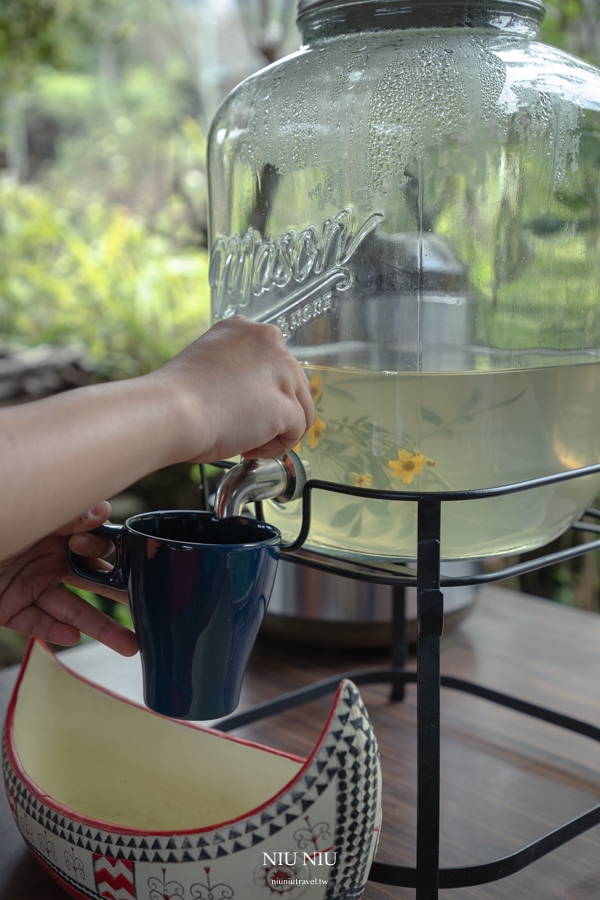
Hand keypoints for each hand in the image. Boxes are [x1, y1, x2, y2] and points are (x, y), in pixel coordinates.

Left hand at [0, 502, 136, 655]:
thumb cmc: (1, 517)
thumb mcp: (34, 511)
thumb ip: (68, 515)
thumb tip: (104, 512)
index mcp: (59, 534)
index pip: (96, 545)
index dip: (97, 548)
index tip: (80, 545)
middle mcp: (49, 560)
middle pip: (94, 583)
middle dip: (123, 599)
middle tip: (153, 611)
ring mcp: (30, 585)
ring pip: (71, 610)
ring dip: (100, 629)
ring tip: (130, 645)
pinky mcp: (8, 607)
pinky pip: (34, 623)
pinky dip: (51, 631)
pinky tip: (71, 637)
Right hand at [151, 316, 314, 462]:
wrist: (170, 411)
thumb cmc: (176, 397)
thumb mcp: (208, 364)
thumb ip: (237, 370)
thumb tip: (254, 396)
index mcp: (244, 328)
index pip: (273, 364)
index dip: (259, 392)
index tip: (237, 407)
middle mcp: (269, 341)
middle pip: (293, 386)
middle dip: (273, 412)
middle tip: (240, 427)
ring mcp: (282, 371)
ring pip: (300, 409)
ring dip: (277, 431)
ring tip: (245, 439)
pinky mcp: (287, 403)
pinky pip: (297, 432)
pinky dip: (276, 447)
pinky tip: (249, 447)